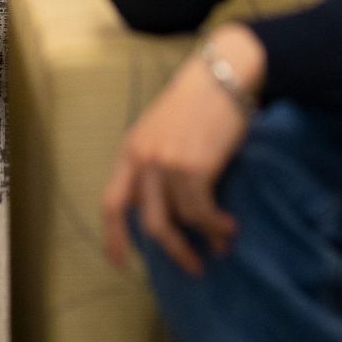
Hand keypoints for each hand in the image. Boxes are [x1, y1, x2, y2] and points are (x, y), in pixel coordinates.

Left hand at [102, 24, 264, 275]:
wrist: (222, 74)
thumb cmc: (197, 101)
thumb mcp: (162, 128)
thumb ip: (156, 162)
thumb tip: (168, 206)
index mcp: (130, 149)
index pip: (112, 202)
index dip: (113, 236)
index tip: (119, 261)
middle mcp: (143, 159)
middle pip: (150, 222)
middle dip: (173, 250)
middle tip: (193, 266)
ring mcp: (167, 164)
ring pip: (182, 220)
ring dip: (205, 238)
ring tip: (223, 243)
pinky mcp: (194, 167)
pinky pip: (203, 212)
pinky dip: (217, 225)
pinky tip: (229, 227)